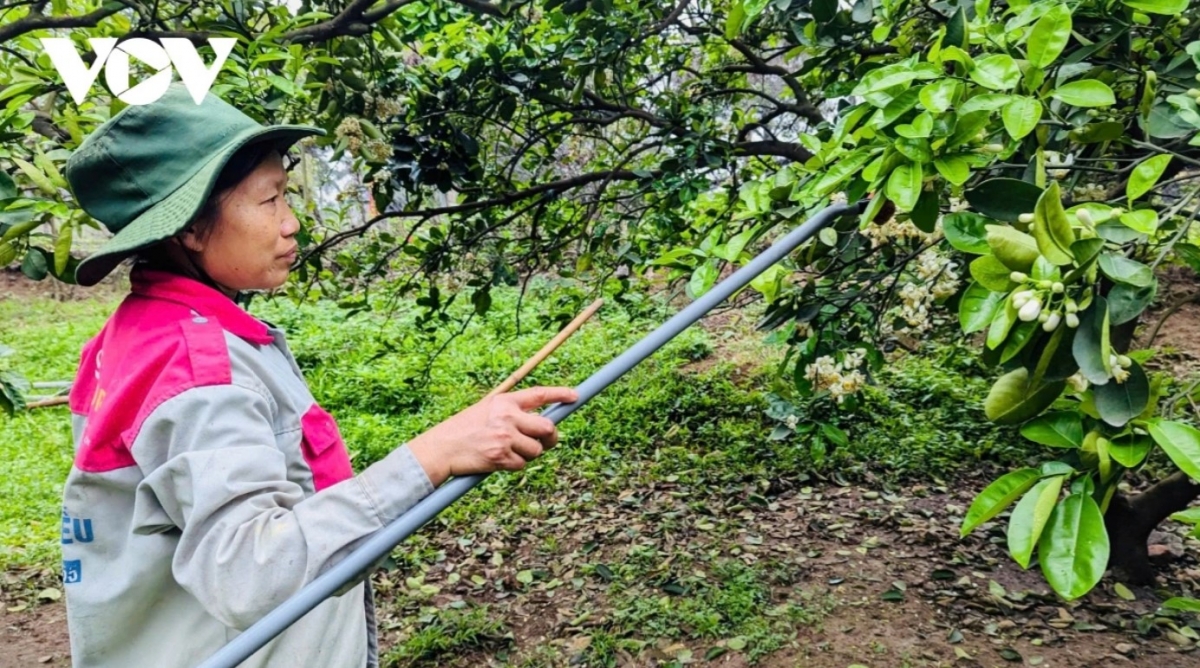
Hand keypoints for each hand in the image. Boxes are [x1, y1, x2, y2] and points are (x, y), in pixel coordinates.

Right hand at [407, 386, 577, 485]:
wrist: (440, 448)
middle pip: (547, 427)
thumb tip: (542, 423)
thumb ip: (511, 414)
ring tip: (509, 452)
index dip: (559, 394)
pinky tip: (499, 461)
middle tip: (545, 442)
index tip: (574, 396)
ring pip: (537, 450)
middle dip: (550, 437)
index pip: (538, 394)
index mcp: (504, 401)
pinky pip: (522, 465)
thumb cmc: (463, 431)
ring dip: (529, 455)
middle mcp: (507, 416)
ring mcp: (505, 436)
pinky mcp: (501, 456)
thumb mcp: (486, 411)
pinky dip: (514, 466)